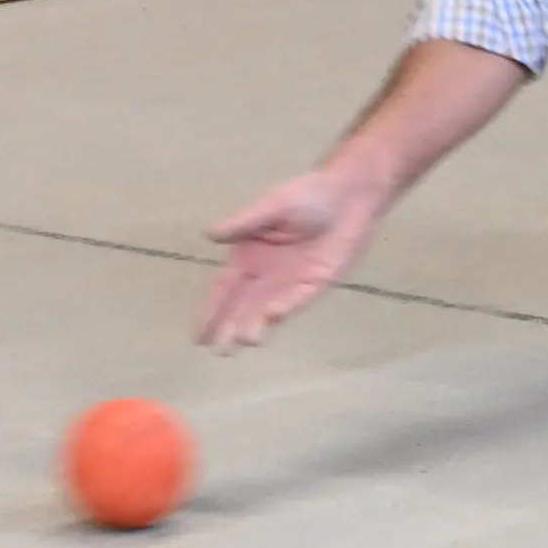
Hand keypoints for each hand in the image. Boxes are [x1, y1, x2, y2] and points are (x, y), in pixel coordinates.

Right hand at [197, 165, 387, 351]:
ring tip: (244, 341)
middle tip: (220, 350)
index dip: (210, 312)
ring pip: (267, 310)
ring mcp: (291, 283)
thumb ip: (243, 221)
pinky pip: (298, 299)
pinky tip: (272, 317)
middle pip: (243, 307)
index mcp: (248, 257)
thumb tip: (209, 234)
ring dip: (255, 326)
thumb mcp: (272, 205)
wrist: (348, 196)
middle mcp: (266, 276)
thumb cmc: (308, 196)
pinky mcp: (316, 283)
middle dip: (231, 328)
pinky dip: (284, 307)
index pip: (224, 289)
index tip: (198, 337)